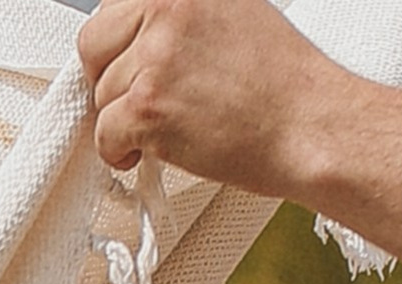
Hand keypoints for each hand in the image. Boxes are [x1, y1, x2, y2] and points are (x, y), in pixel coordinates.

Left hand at [79, 0, 336, 190]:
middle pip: (93, 45)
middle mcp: (169, 7)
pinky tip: (148, 150)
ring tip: (168, 124)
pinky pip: (104, 134)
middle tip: (139, 98)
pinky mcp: (148, 105)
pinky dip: (118, 152)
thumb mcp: (231, 12)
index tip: (130, 62)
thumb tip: (138, 31)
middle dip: (109, 78)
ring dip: (124, 119)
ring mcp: (156, 55)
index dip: (119, 42)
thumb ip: (182, 15)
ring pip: (101, 95)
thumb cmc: (279, 80)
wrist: (308, 123)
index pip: (114, 5)